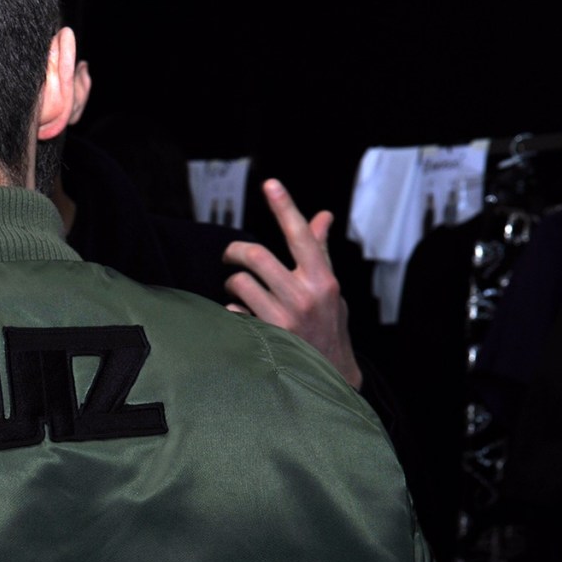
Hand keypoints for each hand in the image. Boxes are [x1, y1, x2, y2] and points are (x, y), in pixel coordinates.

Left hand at [222, 178, 362, 389]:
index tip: (270, 184)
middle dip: (235, 252)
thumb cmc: (328, 328)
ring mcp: (283, 319)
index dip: (285, 207)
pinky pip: (233, 313)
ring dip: (233, 284)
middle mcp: (304, 297)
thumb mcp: (330, 290)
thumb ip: (320, 253)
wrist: (330, 377)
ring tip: (239, 292)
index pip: (301, 235)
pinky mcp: (265, 338)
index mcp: (322, 280)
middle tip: (231, 256)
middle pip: (255, 255)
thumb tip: (322, 216)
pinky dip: (233, 312)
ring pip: (239, 283)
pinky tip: (243, 319)